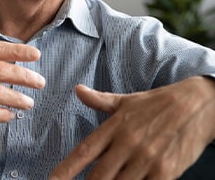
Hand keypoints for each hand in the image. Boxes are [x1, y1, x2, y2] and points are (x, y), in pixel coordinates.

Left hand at [50, 77, 214, 179]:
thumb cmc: (156, 103)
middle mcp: (128, 143)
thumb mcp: (126, 100)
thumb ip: (100, 100)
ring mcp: (147, 159)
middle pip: (99, 176)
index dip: (66, 169)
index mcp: (115, 126)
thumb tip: (78, 90)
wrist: (195, 105)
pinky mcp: (166, 172)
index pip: (85, 151)